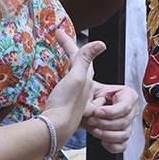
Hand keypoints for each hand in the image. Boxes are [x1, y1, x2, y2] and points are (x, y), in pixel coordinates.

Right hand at [42, 31, 104, 147]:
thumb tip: (101, 43)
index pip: (79, 55)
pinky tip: (60, 81)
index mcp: (86, 78)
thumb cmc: (67, 103)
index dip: (67, 42)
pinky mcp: (66, 104)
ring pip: (74, 75)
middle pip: (78, 63)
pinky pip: (67, 87)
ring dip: (69, 64)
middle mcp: (83, 86)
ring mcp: (75, 95)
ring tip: (63, 55)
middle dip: (70, 50)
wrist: (56, 128)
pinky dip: (63, 78)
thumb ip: (86, 60)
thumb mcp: (77, 78)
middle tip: (60, 39)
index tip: (58, 31)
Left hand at [81, 82, 138, 154]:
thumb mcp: (88, 83)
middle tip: (92, 120)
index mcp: (128, 95)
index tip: (97, 111)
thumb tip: (91, 71)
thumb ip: (90, 77)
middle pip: (124, 122)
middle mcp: (131, 110)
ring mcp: (128, 124)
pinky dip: (110, 145)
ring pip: (124, 135)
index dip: (109, 112)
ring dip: (106, 134)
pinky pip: (122, 146)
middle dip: (104, 123)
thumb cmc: (85, 96)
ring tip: (94, 129)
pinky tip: (101, 139)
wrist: (79, 110)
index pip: (125, 107)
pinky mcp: (122, 137)